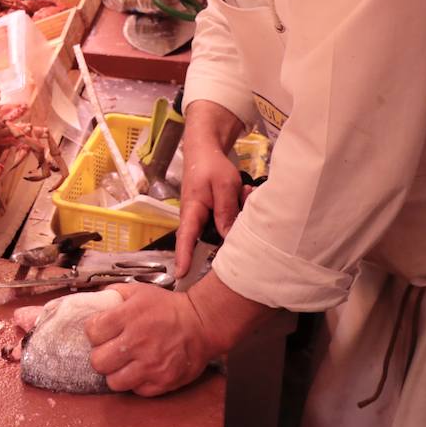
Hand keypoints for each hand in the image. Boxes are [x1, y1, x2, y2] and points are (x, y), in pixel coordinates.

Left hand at [87, 284, 217, 396]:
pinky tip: (141, 370)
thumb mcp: (140, 291)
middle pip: (98, 362)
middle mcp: (138, 343)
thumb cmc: (169, 308)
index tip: (100, 331)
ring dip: (116, 373)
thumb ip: (114, 293)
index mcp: (129, 317)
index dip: (93, 332)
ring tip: (123, 363)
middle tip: (109, 350)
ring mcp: (150, 365)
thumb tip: (95, 299)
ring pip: (114, 382)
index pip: (92, 332)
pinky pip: (137, 391)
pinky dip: (136, 382)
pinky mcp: (163, 381)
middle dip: (100, 355)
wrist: (201, 324)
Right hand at [175, 140, 247, 277]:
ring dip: (238, 216)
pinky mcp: (214, 214)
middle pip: (211, 239)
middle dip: (230, 233)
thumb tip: (227, 237)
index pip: (186, 237)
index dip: (184, 256)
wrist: (204, 151)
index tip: (181, 275)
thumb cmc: (211, 166)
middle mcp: (195, 218)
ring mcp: (204, 218)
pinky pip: (227, 221)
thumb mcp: (224, 185)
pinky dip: (239, 208)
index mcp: (192, 211)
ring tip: (244, 191)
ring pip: (224, 229)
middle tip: (243, 203)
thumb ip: (226, 210)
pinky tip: (244, 191)